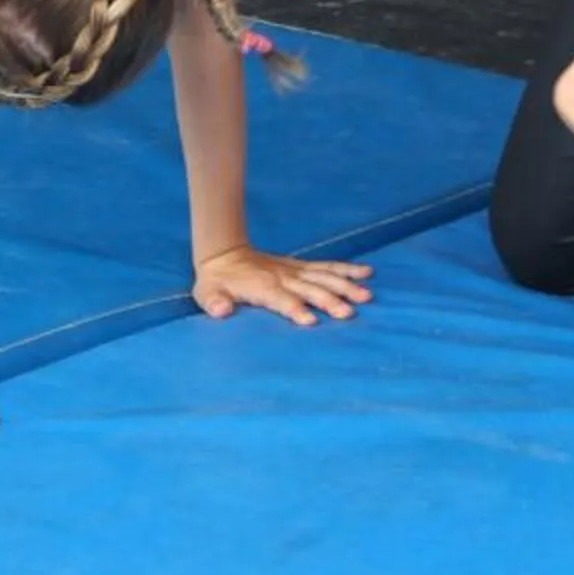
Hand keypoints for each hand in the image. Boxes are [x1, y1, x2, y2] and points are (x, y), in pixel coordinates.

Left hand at [192, 244, 373, 326]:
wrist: (224, 253)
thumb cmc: (217, 281)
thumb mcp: (206, 293)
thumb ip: (214, 302)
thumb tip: (221, 310)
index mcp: (262, 287)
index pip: (281, 300)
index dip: (295, 309)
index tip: (311, 321)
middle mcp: (282, 278)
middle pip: (309, 289)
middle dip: (329, 300)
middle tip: (349, 313)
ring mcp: (294, 271)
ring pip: (324, 277)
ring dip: (345, 285)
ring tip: (366, 295)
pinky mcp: (301, 266)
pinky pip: (327, 266)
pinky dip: (346, 268)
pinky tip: (366, 271)